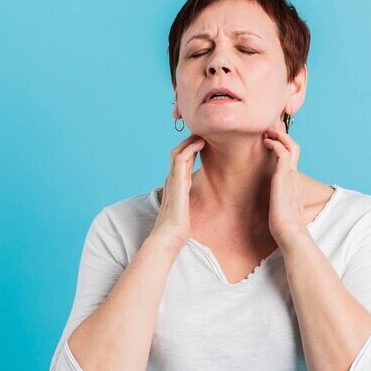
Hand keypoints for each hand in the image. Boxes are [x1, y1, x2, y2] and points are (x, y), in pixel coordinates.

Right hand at [150, 133, 205, 250]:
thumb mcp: (186, 212)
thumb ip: (188, 204)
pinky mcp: (176, 183)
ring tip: (201, 134)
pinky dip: (189, 148)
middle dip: (189, 142)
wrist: (168, 238)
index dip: (189, 150)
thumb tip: (195, 204)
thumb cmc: (177, 229)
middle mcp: (171, 180)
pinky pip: (180, 159)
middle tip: (201, 133)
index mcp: (174, 186)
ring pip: (178, 152)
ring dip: (189, 141)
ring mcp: (172, 180)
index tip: (201, 143)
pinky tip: (200, 143)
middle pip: (177, 153)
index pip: (180, 162)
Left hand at [262, 118, 306, 244]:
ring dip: (280, 135)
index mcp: (292, 181)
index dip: (282, 143)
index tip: (270, 136)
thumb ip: (274, 198)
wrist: (289, 233)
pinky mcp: (285, 178)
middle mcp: (293, 176)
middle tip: (269, 126)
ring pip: (291, 146)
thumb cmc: (281, 224)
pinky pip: (283, 153)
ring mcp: (290, 176)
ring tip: (268, 129)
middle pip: (293, 146)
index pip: (291, 156)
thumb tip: (266, 200)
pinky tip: (266, 141)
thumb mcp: (277, 206)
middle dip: (282, 134)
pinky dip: (276, 144)